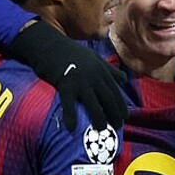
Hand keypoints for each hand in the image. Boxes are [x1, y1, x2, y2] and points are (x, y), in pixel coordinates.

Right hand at [9, 20, 127, 130]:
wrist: (49, 45)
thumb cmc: (72, 52)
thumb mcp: (95, 57)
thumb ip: (109, 69)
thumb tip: (124, 79)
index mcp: (101, 70)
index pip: (115, 90)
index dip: (121, 105)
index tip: (125, 117)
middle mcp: (94, 76)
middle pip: (108, 98)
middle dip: (115, 113)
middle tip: (118, 126)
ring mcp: (80, 81)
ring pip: (93, 103)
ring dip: (99, 118)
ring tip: (101, 129)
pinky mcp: (65, 85)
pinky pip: (69, 103)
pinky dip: (70, 116)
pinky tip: (71, 128)